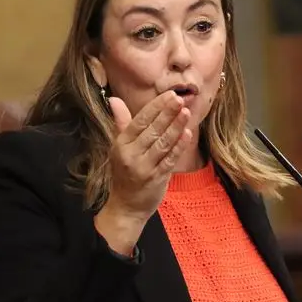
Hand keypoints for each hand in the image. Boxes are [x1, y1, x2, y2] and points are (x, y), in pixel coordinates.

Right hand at [103, 91, 192, 220]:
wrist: (126, 207)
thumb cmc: (124, 173)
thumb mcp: (118, 147)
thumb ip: (121, 123)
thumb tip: (114, 100)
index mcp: (121, 144)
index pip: (140, 120)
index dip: (156, 106)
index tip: (169, 94)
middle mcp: (131, 155)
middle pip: (152, 130)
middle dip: (167, 113)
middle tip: (180, 99)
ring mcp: (145, 167)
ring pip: (163, 143)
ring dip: (176, 126)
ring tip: (186, 112)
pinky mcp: (157, 178)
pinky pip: (170, 159)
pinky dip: (179, 146)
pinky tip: (187, 134)